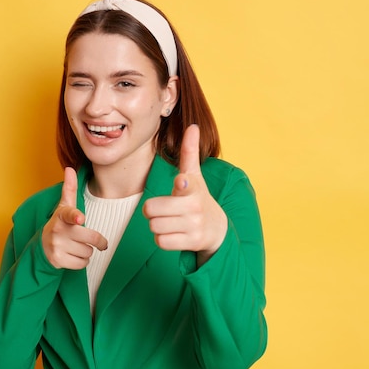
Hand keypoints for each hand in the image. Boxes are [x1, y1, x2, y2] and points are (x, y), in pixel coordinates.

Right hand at [42, 167, 107, 269]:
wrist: (42, 246)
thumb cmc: (60, 224)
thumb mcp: (64, 207)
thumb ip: (69, 189)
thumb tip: (70, 168)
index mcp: (62, 215)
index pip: (70, 214)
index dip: (76, 216)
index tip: (80, 218)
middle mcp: (58, 230)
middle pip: (91, 239)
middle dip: (96, 242)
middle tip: (92, 240)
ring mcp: (57, 246)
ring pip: (88, 252)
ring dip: (87, 251)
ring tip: (76, 246)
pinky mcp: (57, 260)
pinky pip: (82, 264)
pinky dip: (81, 262)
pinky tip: (72, 255)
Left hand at [143, 125, 227, 263]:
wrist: (217, 229)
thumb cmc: (197, 198)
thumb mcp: (195, 176)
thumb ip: (189, 152)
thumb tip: (193, 126)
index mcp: (193, 187)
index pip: (185, 184)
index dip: (181, 184)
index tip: (181, 182)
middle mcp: (195, 206)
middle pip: (150, 209)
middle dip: (151, 210)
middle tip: (163, 209)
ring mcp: (194, 225)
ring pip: (154, 227)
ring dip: (157, 225)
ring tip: (170, 221)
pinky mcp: (193, 242)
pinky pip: (161, 242)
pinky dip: (162, 239)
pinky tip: (173, 233)